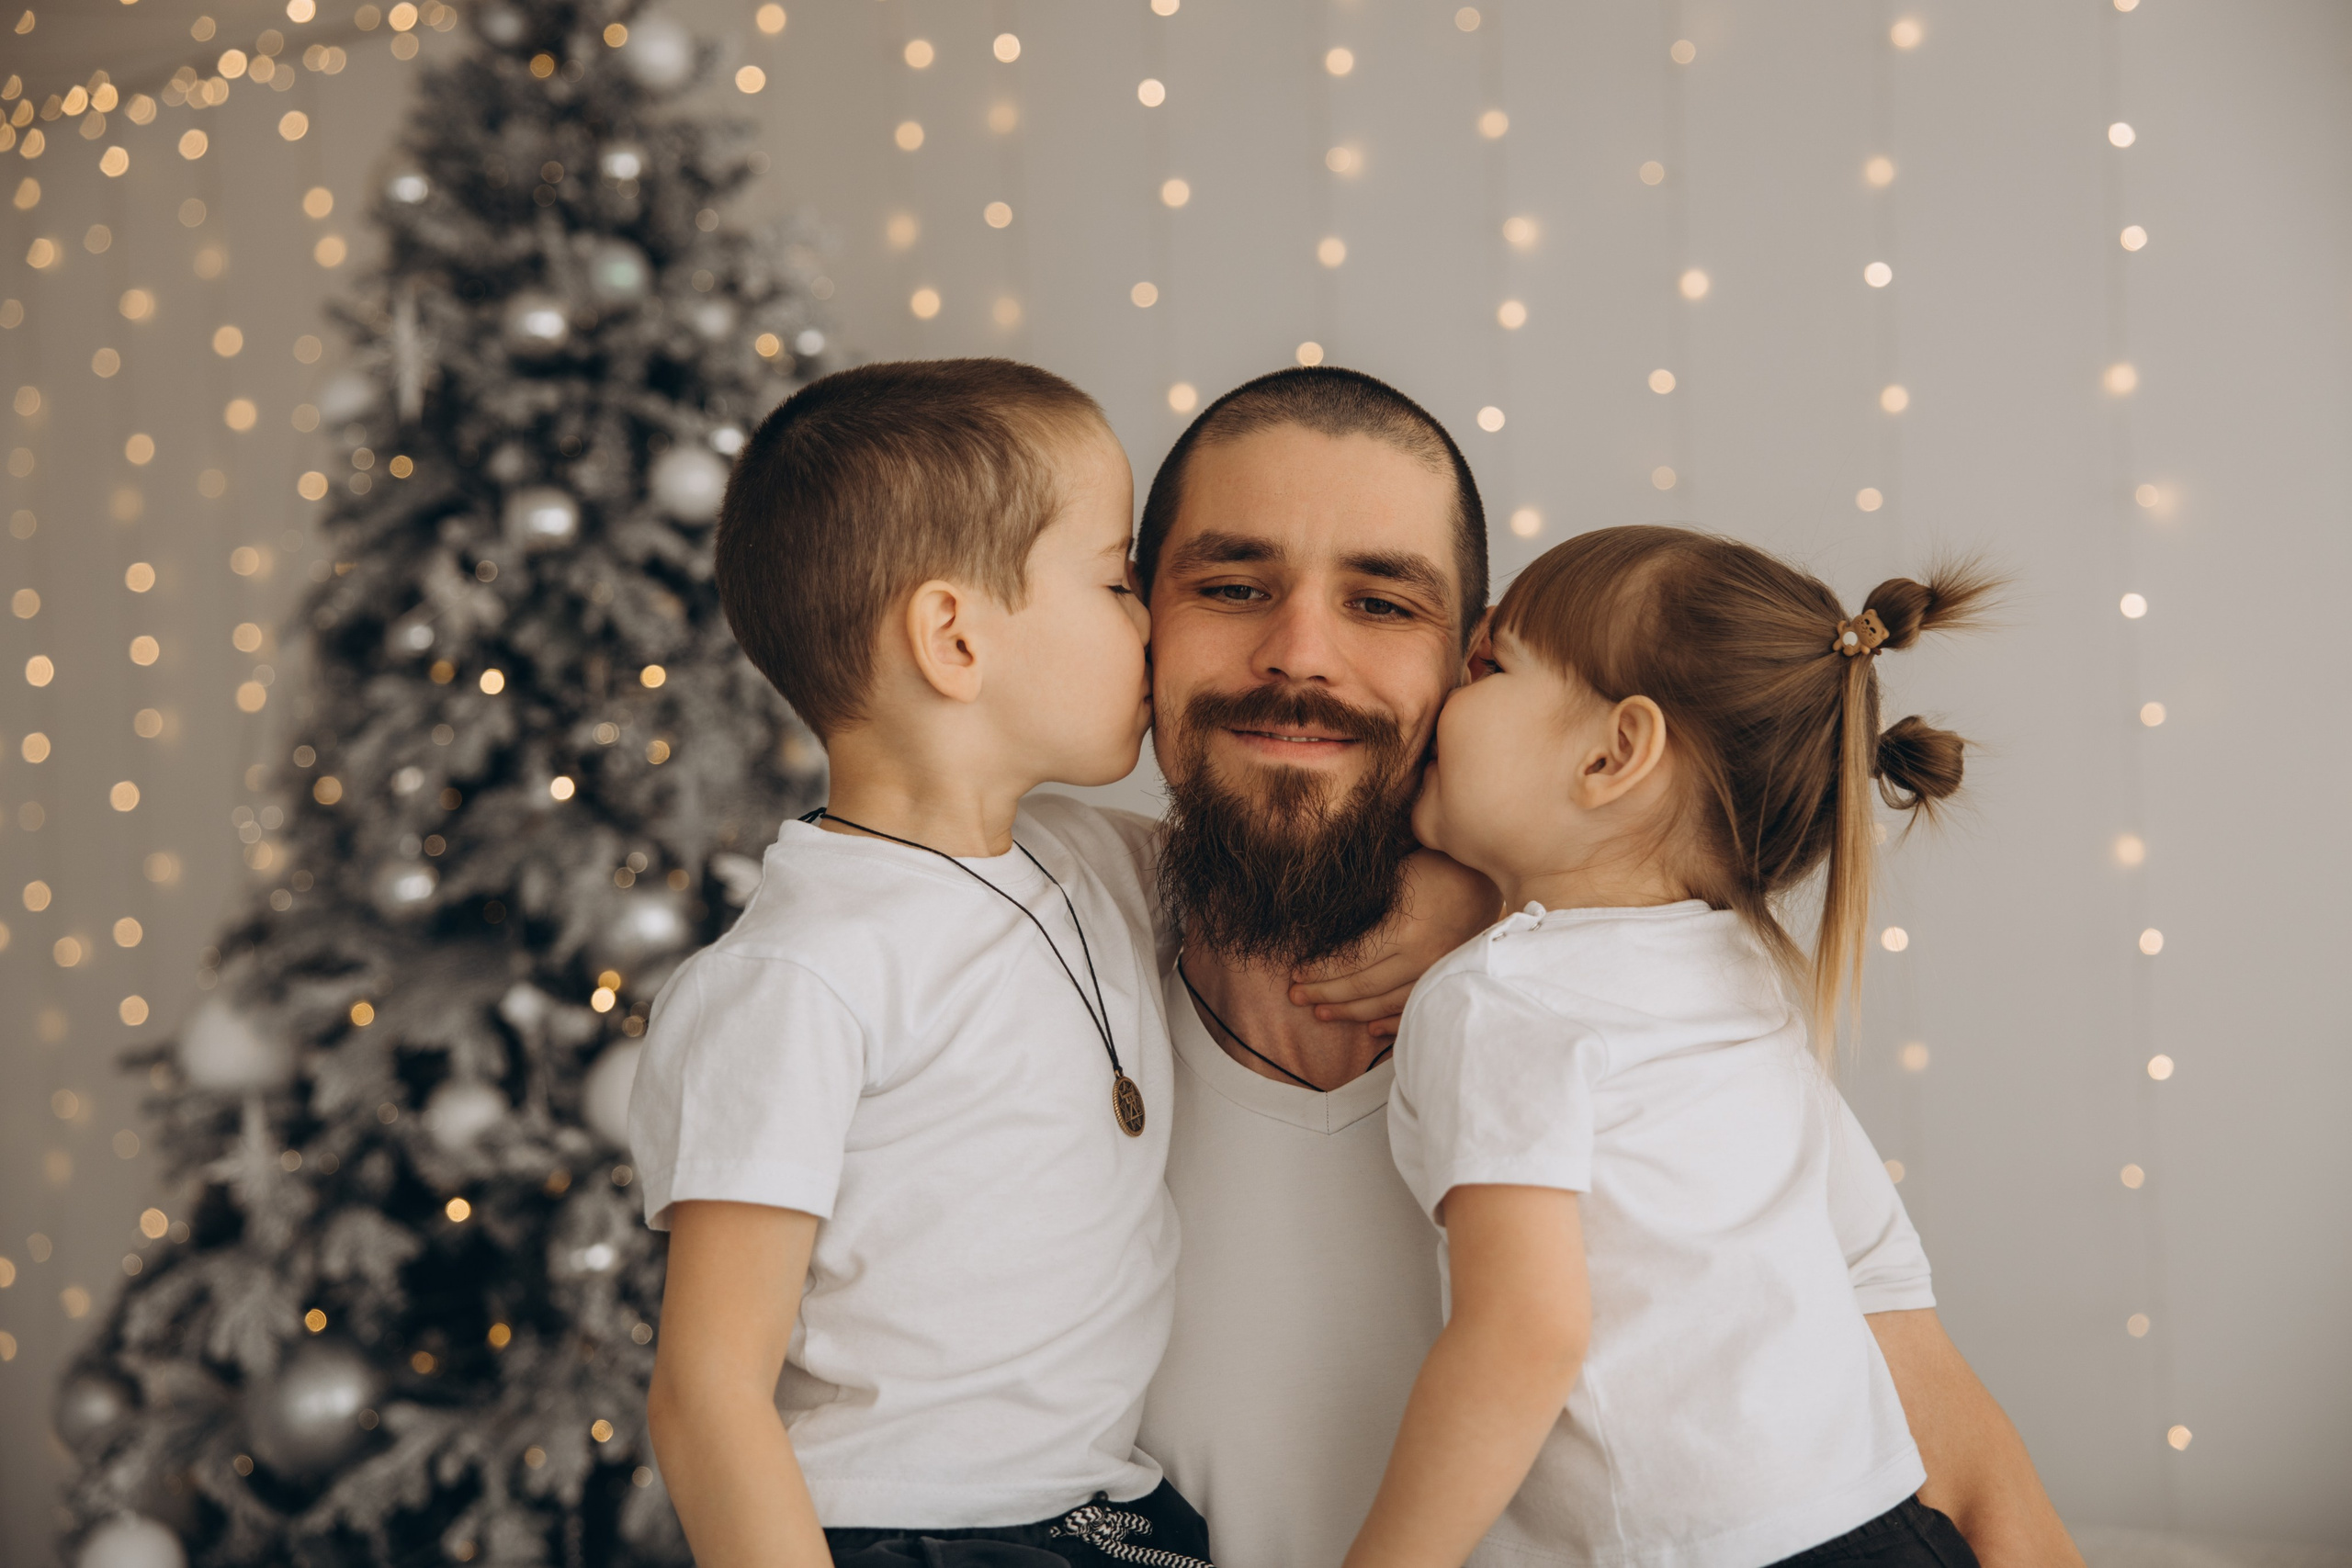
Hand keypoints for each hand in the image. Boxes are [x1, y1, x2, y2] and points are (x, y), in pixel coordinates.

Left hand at [1289, 850, 1501, 1036]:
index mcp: (1403, 929)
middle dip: (1325, 994)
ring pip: (1386, 1004)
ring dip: (1351, 1012)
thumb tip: (1319, 926)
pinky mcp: (1448, 978)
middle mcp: (1421, 957)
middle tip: (1296, 997)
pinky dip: (1391, 1021)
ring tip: (1321, 1013)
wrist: (1486, 875)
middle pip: (1363, 987)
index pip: (1350, 961)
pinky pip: (1415, 1008)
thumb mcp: (1393, 875)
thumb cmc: (1434, 865)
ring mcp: (1437, 971)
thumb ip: (1362, 905)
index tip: (1296, 973)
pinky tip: (1370, 1028)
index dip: (1320, 971)